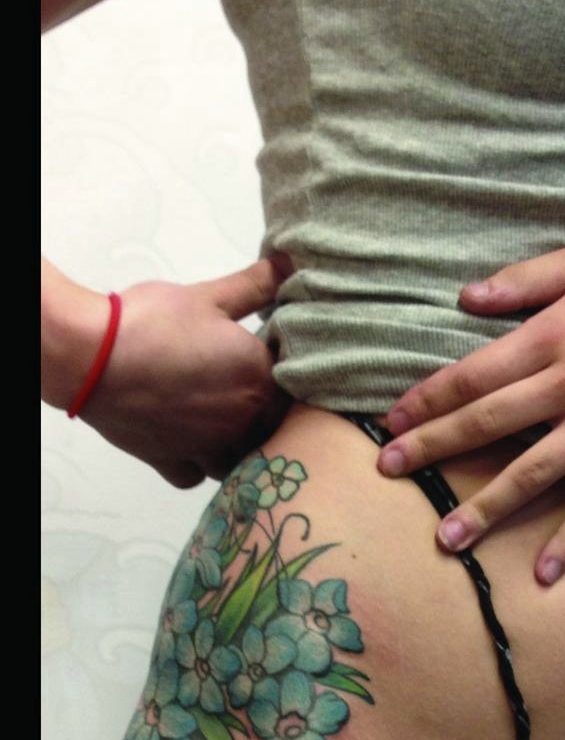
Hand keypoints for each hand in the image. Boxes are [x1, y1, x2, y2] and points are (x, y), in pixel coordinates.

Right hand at [51, 256, 292, 487]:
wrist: (92, 357)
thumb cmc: (153, 323)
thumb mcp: (209, 296)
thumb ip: (255, 285)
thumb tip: (290, 264)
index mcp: (260, 381)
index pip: (295, 388)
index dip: (284, 376)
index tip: (267, 362)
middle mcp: (243, 423)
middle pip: (272, 430)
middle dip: (266, 415)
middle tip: (241, 389)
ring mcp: (209, 449)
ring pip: (239, 461)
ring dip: (237, 446)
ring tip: (223, 422)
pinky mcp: (174, 463)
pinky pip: (197, 475)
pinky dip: (197, 464)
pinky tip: (190, 442)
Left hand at [377, 241, 564, 582]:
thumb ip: (525, 281)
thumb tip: (463, 298)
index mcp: (553, 335)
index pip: (474, 374)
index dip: (428, 398)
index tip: (390, 420)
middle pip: (489, 423)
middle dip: (434, 449)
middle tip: (387, 474)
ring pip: (534, 472)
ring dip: (488, 508)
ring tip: (447, 540)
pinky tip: (543, 574)